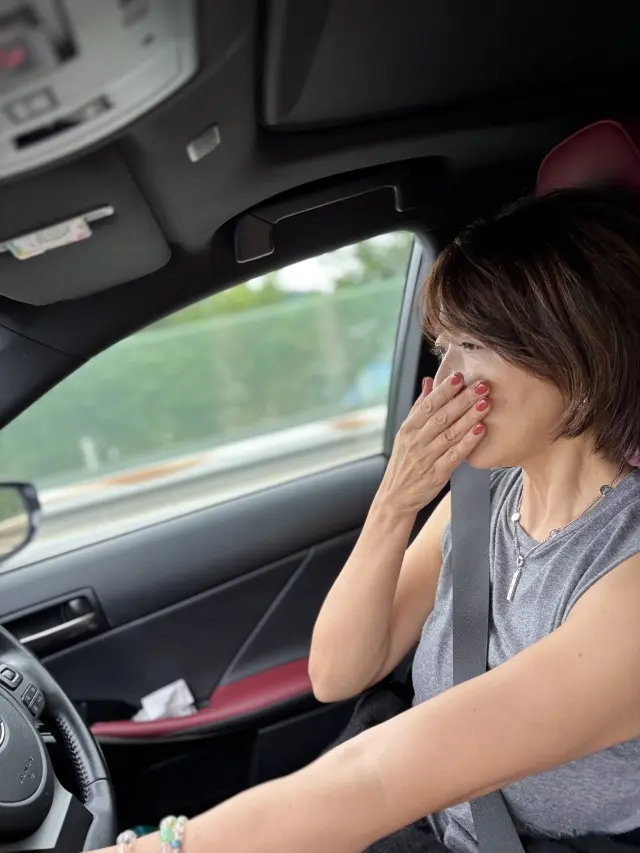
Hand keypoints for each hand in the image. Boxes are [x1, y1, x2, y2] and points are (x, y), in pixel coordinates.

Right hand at [379, 373, 489, 513]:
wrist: (395, 497)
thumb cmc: (405, 462)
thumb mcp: (406, 434)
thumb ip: (418, 408)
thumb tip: (428, 382)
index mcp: (408, 429)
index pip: (427, 405)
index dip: (443, 390)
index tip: (459, 376)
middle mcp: (416, 441)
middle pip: (441, 417)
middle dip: (462, 400)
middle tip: (481, 385)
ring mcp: (426, 458)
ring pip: (450, 434)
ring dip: (469, 418)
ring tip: (485, 404)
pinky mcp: (437, 474)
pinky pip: (455, 455)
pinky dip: (468, 442)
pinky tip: (481, 430)